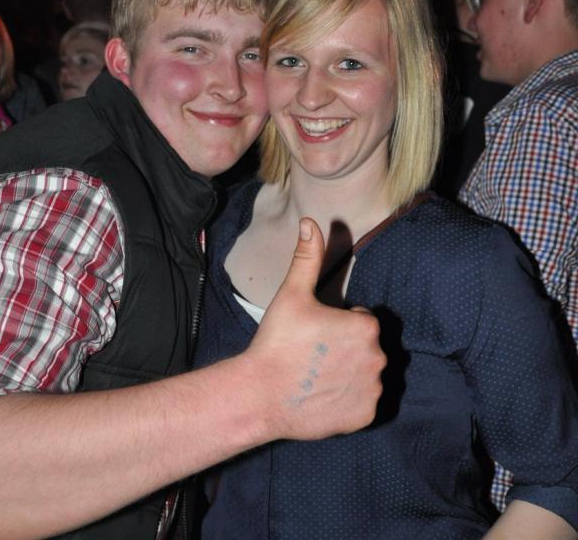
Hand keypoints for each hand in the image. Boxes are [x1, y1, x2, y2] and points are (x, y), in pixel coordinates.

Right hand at [247, 217, 385, 439]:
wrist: (261, 396)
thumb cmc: (277, 342)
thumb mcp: (292, 294)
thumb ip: (307, 257)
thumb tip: (309, 222)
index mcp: (365, 325)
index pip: (360, 320)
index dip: (336, 324)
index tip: (314, 333)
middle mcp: (378, 357)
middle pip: (365, 347)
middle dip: (345, 349)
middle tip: (312, 354)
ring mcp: (373, 389)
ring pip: (366, 374)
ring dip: (349, 373)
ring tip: (315, 375)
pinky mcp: (366, 416)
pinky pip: (363, 402)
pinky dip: (348, 400)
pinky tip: (322, 396)